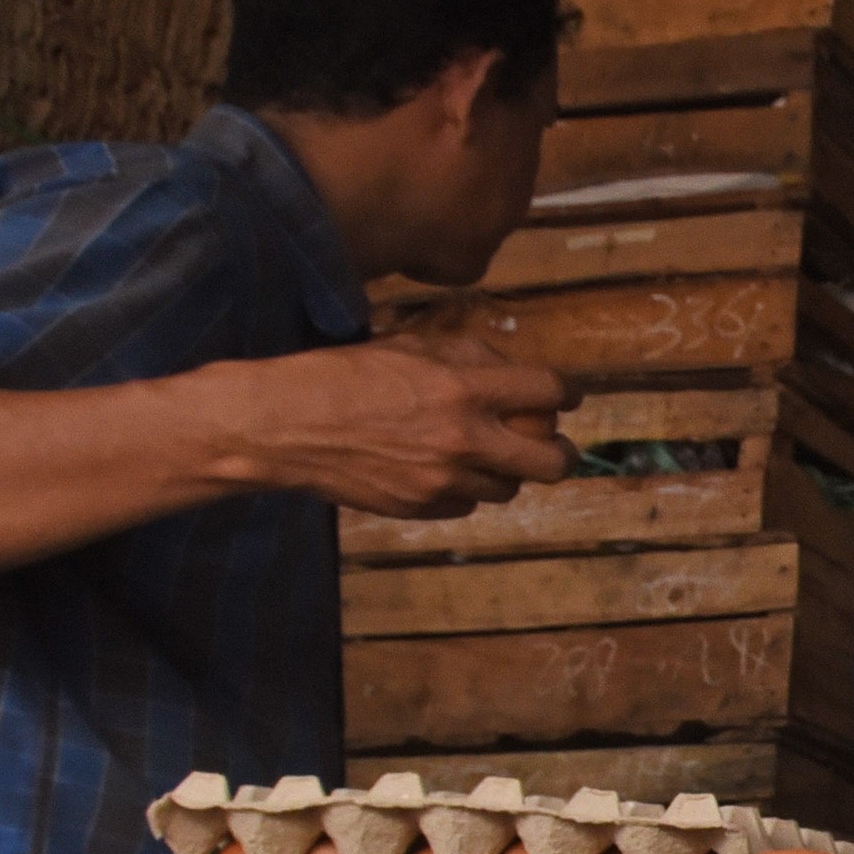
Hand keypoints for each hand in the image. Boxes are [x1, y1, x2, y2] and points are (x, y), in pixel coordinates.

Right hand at [214, 333, 579, 518]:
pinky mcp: (423, 508)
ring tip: (489, 453)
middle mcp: (463, 439)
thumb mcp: (409, 345)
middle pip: (552, 462)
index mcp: (463, 388)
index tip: (567, 395)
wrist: (285, 425)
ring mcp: (444, 480)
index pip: (549, 391)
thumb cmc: (343, 375)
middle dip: (560, 451)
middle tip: (553, 443)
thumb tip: (513, 370)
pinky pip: (468, 504)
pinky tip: (445, 470)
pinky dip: (466, 488)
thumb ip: (468, 356)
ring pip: (510, 488)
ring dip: (508, 470)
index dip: (568, 392)